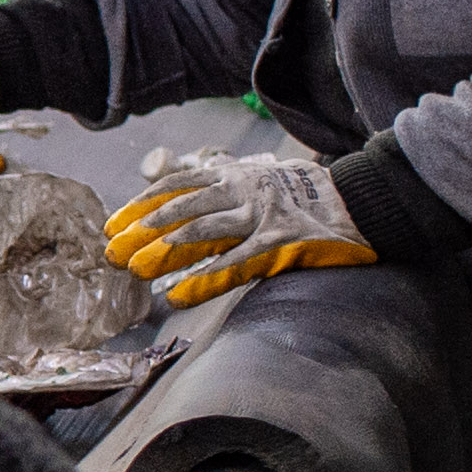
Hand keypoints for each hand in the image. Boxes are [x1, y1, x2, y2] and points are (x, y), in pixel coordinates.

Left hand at [105, 148, 373, 305]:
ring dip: (165, 252)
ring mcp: (261, 216)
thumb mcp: (256, 181)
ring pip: (203, 230)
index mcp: (233, 175)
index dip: (141, 206)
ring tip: (137, 270)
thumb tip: (178, 204)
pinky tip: (178, 296)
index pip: (175, 186)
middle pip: (182, 208)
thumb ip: (220, 191)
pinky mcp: (281, 244)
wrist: (358, 201)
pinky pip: (236, 264)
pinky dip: (204, 280)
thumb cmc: (300, 197)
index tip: (112, 226)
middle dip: (143, 231)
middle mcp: (242, 191)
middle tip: (113, 254)